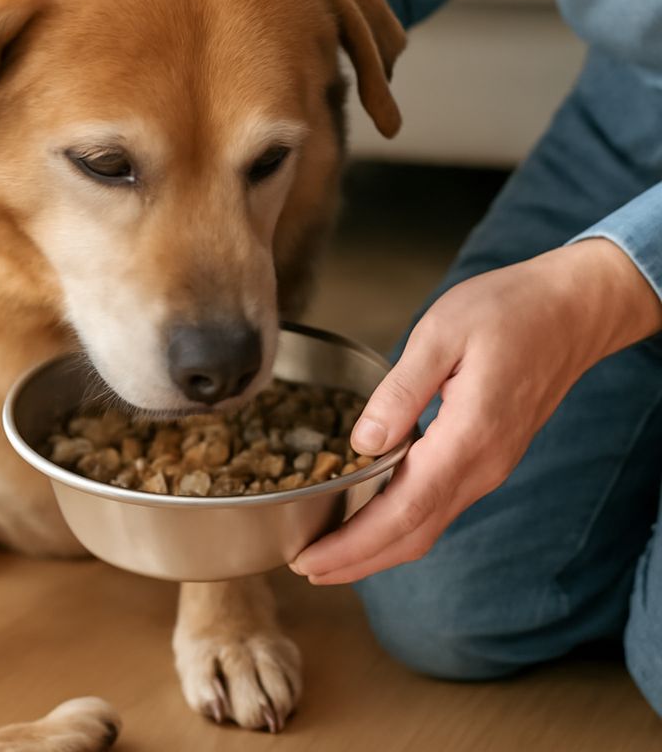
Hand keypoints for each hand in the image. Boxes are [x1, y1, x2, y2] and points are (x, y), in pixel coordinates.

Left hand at [290, 238, 661, 584]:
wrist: (573, 310)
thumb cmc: (507, 311)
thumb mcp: (441, 333)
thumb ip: (400, 391)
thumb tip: (363, 443)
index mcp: (468, 437)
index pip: (403, 510)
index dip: (354, 544)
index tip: (310, 562)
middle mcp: (482, 465)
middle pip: (414, 534)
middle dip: (357, 560)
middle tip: (305, 568)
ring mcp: (490, 466)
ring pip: (428, 526)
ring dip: (378, 547)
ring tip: (329, 551)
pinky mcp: (489, 457)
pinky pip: (440, 505)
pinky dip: (401, 524)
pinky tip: (372, 516)